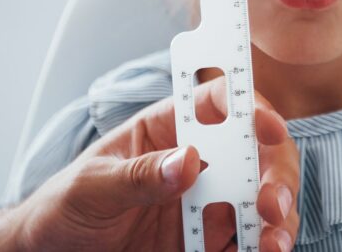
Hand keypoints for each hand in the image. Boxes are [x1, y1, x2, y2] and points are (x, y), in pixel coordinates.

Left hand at [7, 76, 299, 251]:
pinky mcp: (206, 244)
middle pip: (256, 152)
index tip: (268, 128)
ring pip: (261, 199)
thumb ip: (138, 175)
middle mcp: (198, 162)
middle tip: (271, 204)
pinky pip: (245, 243)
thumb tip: (189, 161)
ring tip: (273, 243)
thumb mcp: (91, 186)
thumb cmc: (63, 208)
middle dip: (275, 173)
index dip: (250, 107)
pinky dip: (261, 247)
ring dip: (277, 218)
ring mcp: (206, 204)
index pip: (219, 103)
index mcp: (168, 129)